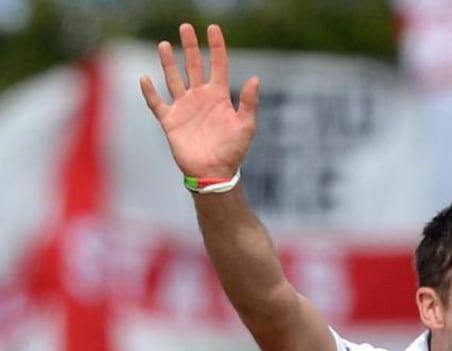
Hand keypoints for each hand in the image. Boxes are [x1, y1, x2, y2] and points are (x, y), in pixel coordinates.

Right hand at [140, 23, 258, 178]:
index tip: (213, 28)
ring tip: (165, 44)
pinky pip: (157, 102)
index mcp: (220, 96)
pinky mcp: (170, 120)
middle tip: (186, 27)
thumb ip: (249, 102)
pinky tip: (145, 78)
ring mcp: (184, 108)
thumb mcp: (246, 126)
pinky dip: (150, 91)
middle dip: (191, 46)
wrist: (214, 172)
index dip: (217, 47)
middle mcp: (201, 97)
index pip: (218, 65)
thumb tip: (255, 78)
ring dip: (169, 62)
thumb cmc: (233, 150)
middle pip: (194, 66)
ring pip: (174, 79)